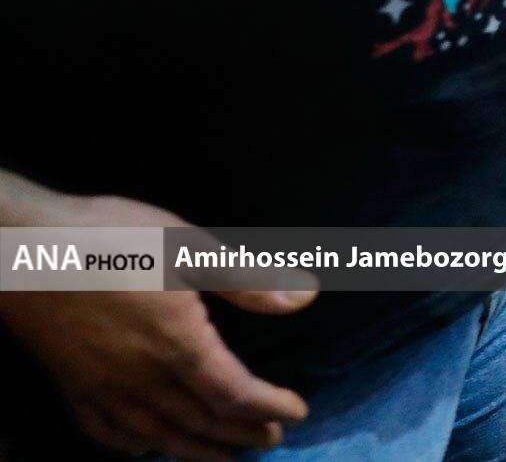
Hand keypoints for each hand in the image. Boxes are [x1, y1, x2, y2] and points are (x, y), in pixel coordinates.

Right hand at [0, 194, 313, 460]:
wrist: (22, 248)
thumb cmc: (111, 237)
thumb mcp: (188, 246)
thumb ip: (248, 279)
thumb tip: (305, 297)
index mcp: (177, 345)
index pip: (233, 393)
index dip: (268, 406)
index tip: (297, 412)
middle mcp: (140, 377)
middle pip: (198, 421)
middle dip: (239, 432)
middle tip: (271, 439)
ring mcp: (100, 385)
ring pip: (154, 434)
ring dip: (193, 449)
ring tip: (223, 456)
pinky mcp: (69, 381)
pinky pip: (103, 429)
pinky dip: (130, 444)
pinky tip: (143, 447)